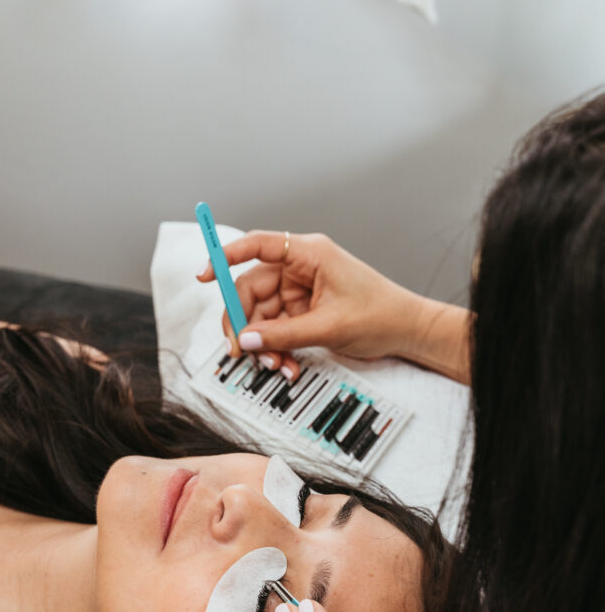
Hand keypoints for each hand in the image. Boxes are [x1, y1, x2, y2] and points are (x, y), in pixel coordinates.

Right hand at [196, 231, 426, 379]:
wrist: (406, 331)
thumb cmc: (380, 314)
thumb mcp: (329, 326)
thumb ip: (284, 333)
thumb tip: (246, 339)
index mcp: (309, 254)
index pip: (258, 245)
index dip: (226, 256)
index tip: (204, 275)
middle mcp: (300, 269)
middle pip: (251, 290)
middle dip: (243, 323)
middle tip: (240, 351)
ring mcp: (300, 292)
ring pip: (261, 316)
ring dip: (262, 344)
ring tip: (276, 366)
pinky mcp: (303, 313)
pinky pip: (276, 330)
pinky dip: (276, 349)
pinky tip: (287, 366)